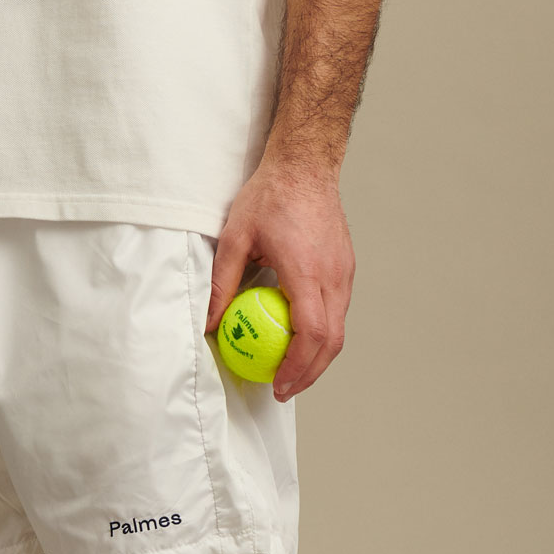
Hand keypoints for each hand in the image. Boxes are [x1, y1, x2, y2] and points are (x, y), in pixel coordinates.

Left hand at [205, 164, 354, 402]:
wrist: (305, 164)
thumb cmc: (270, 196)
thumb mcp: (234, 238)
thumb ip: (221, 284)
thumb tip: (208, 323)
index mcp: (306, 271)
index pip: (311, 333)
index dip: (297, 366)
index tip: (277, 384)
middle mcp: (332, 275)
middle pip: (332, 341)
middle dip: (309, 374)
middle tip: (283, 390)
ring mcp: (343, 272)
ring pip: (339, 330)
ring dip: (317, 358)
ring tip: (290, 372)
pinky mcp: (345, 269)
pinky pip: (337, 312)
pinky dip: (322, 335)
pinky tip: (298, 341)